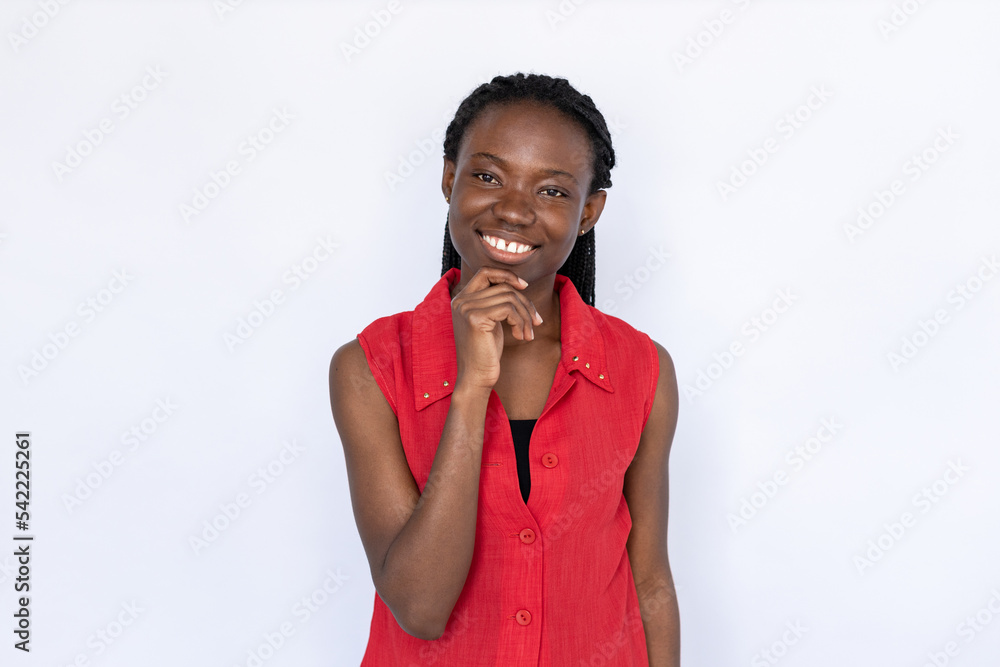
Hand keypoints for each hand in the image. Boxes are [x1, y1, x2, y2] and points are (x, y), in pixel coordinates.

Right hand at [450, 267, 543, 389]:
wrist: (476, 377)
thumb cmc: (486, 352)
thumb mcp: (491, 321)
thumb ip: (497, 301)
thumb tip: (520, 284)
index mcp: (462, 299)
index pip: (485, 272)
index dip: (507, 275)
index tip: (524, 287)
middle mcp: (461, 301)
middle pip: (503, 287)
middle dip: (525, 303)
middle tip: (535, 321)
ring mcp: (466, 308)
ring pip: (509, 297)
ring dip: (526, 315)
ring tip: (528, 333)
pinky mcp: (475, 318)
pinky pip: (508, 309)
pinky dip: (521, 321)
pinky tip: (521, 336)